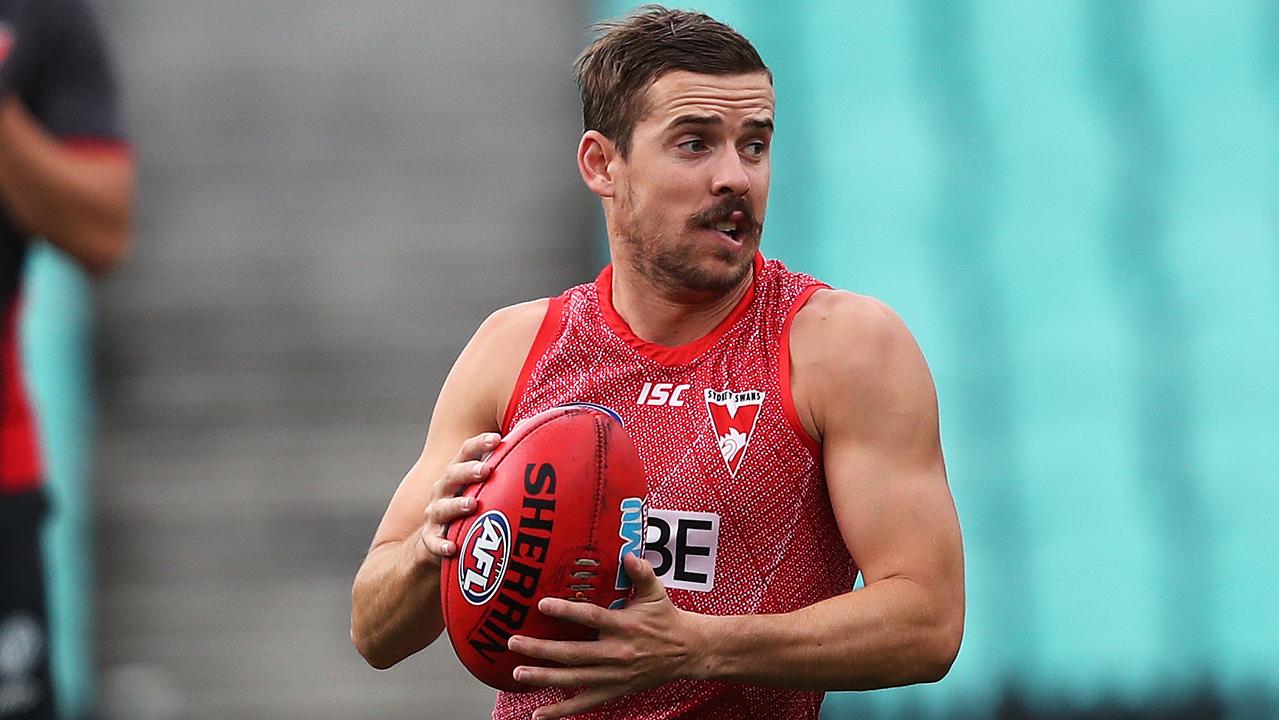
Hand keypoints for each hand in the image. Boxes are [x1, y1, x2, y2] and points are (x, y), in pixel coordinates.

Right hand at [415, 432, 499, 565]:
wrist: (434, 539)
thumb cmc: (467, 506)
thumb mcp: (480, 487)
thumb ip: (501, 470)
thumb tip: (533, 442)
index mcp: (456, 474)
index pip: (465, 452)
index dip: (479, 444)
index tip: (497, 439)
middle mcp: (442, 491)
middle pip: (452, 475)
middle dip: (468, 471)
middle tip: (486, 469)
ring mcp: (435, 515)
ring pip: (442, 508)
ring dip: (457, 505)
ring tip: (473, 505)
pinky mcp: (431, 539)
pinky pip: (434, 543)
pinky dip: (441, 545)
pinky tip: (452, 548)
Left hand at [508, 554, 706, 719]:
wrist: (687, 652)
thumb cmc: (667, 618)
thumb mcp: (656, 593)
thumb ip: (642, 572)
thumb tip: (628, 555)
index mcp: (625, 626)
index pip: (592, 618)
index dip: (566, 611)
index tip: (542, 604)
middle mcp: (617, 653)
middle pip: (573, 653)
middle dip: (541, 649)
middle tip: (514, 642)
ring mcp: (614, 676)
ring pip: (574, 679)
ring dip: (544, 678)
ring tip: (518, 673)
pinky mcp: (615, 690)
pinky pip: (584, 703)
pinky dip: (561, 710)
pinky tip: (538, 714)